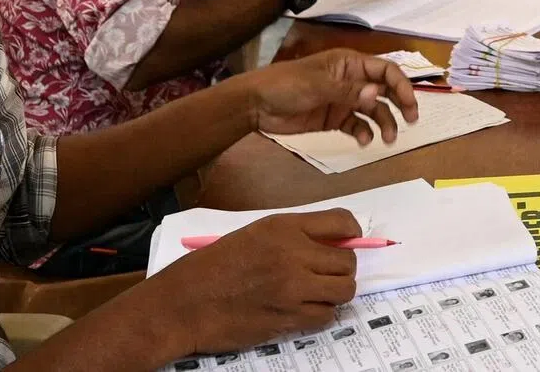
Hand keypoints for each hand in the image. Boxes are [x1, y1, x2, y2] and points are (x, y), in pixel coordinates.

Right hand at [154, 209, 359, 356]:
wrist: (187, 302)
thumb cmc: (216, 265)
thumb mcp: (256, 234)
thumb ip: (293, 235)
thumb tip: (331, 244)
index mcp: (284, 227)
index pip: (342, 221)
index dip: (352, 233)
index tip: (350, 241)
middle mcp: (294, 254)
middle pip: (347, 262)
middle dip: (343, 268)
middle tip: (328, 273)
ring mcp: (293, 289)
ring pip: (343, 291)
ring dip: (336, 292)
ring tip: (318, 292)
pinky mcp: (288, 319)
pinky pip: (326, 317)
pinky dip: (321, 314)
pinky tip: (305, 310)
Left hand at [246, 47, 418, 144]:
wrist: (257, 105)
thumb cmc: (286, 85)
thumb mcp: (317, 86)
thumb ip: (348, 91)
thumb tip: (378, 94)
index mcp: (349, 63)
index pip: (384, 70)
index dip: (401, 85)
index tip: (409, 105)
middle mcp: (351, 80)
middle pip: (384, 90)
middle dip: (400, 104)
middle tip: (411, 122)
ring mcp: (343, 100)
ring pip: (374, 110)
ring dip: (384, 123)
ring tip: (387, 140)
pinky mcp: (334, 118)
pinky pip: (357, 125)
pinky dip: (364, 133)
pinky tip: (362, 141)